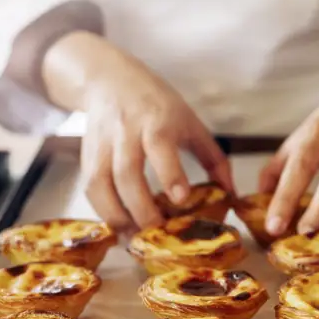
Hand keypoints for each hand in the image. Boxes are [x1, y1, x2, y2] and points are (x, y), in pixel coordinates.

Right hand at [43, 33, 232, 230]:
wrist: (108, 79)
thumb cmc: (157, 104)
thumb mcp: (191, 122)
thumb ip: (214, 158)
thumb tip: (231, 194)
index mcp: (158, 120)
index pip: (160, 146)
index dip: (169, 174)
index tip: (180, 199)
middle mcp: (127, 130)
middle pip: (127, 173)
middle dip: (141, 208)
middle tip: (158, 233)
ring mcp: (103, 143)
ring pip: (101, 184)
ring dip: (117, 216)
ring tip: (136, 239)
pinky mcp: (87, 155)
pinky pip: (90, 188)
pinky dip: (102, 212)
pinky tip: (119, 228)